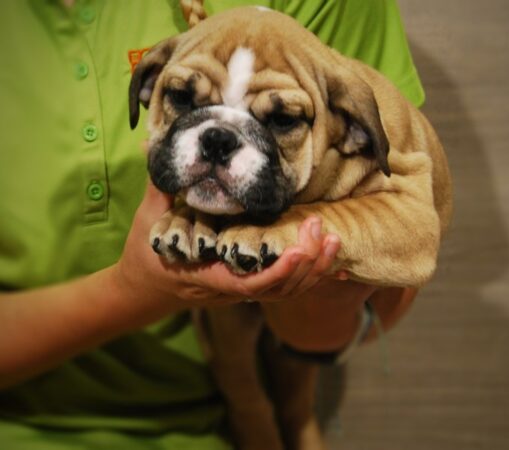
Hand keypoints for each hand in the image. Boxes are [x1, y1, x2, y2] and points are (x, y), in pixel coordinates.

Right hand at [113, 182, 341, 312]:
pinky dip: (311, 276)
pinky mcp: (250, 284)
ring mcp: (241, 290)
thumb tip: (151, 144)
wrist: (146, 285)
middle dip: (305, 264)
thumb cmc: (146, 253)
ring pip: (286, 291)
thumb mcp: (148, 221)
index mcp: (205, 276)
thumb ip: (158, 188)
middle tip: (322, 229)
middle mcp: (228, 289)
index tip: (300, 249)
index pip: (248, 283)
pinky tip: (331, 260)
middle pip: (277, 289)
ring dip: (314, 270)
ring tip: (333, 239)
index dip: (278, 271)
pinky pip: (285, 287)